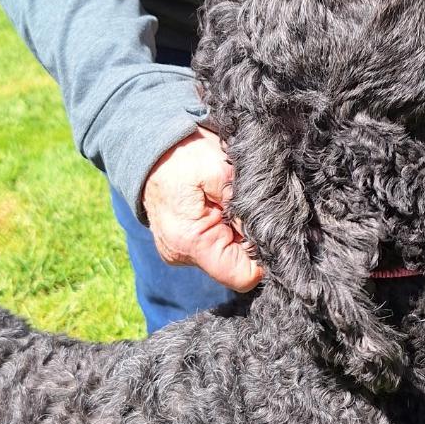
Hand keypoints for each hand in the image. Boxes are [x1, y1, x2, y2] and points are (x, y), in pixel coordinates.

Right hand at [142, 127, 262, 291]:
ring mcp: (177, 254)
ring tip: (226, 204)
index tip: (263, 226)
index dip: (261, 256)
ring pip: (225, 257)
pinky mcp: (179, 247)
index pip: (243, 276)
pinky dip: (221, 231)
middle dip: (247, 240)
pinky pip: (212, 248)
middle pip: (235, 268)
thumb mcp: (223, 173)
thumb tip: (272, 239)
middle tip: (242, 207)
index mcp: (191, 243)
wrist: (152, 147)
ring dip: (234, 234)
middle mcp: (181, 257)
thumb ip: (248, 210)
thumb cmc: (187, 155)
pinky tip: (216, 208)